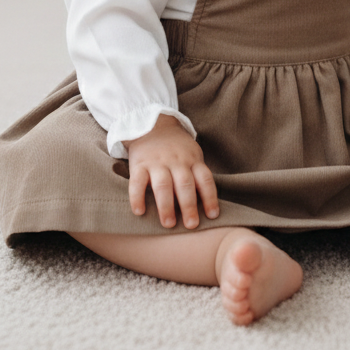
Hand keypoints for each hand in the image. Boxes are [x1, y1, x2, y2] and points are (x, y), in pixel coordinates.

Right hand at [124, 114, 218, 228]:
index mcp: (192, 160)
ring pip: (163, 184)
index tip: (213, 215)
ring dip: (166, 205)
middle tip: (191, 225)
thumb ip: (197, 175)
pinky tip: (139, 212)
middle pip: (185, 184)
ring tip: (169, 224)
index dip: (210, 197)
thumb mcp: (192, 155)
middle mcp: (176, 161)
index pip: (205, 179)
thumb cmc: (177, 148)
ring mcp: (157, 162)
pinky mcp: (139, 164)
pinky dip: (137, 197)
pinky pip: (137, 182)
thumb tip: (206, 207)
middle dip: (189, 206)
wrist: (152, 124)